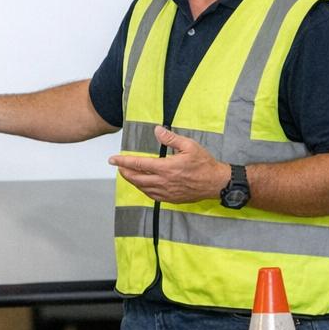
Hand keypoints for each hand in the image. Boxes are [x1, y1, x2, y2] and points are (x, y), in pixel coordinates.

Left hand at [108, 125, 228, 203]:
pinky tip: (142, 184)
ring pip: (142, 188)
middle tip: (119, 166)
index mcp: (166, 168)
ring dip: (132, 181)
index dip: (123, 161)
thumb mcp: (189, 146)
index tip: (112, 159)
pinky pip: (151, 195)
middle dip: (125, 172)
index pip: (139, 164)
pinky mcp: (171, 199)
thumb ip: (171, 138)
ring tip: (128, 174)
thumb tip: (157, 130)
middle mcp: (164, 182)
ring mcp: (166, 192)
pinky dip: (143, 189)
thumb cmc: (204, 164)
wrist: (216, 183)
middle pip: (136, 178)